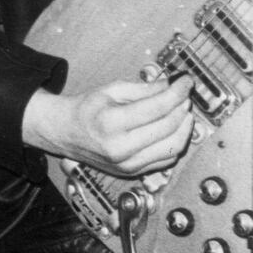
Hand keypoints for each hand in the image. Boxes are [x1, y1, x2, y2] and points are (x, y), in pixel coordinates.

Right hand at [22, 73, 193, 177]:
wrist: (66, 133)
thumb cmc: (87, 109)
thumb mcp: (113, 89)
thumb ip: (146, 88)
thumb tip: (174, 84)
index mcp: (112, 123)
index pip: (158, 107)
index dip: (178, 92)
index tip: (186, 81)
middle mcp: (120, 148)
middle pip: (169, 127)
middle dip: (183, 107)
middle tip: (185, 93)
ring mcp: (128, 164)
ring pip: (173, 147)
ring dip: (185, 127)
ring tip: (183, 110)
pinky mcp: (133, 172)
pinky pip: (167, 160)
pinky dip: (176, 143)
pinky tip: (175, 128)